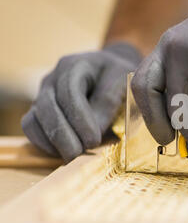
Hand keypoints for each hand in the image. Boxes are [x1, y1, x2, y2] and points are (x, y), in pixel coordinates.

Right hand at [22, 42, 141, 161]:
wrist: (108, 71)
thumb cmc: (118, 76)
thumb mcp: (122, 80)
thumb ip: (108, 101)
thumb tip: (95, 129)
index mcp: (74, 66)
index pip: (69, 92)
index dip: (79, 119)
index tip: (93, 140)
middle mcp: (53, 79)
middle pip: (46, 107)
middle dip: (63, 135)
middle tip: (79, 153)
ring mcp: (43, 95)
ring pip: (33, 120)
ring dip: (51, 142)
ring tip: (73, 156)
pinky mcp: (40, 111)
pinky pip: (32, 129)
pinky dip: (44, 144)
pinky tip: (63, 153)